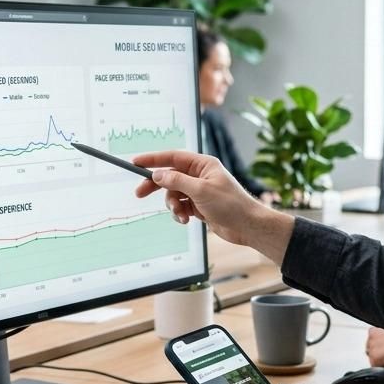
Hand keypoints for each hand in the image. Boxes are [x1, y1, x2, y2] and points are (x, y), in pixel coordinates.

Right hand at [132, 151, 294, 262]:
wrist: (247, 226)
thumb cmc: (230, 205)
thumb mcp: (200, 191)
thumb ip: (176, 181)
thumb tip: (158, 175)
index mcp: (203, 164)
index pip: (173, 157)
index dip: (154, 159)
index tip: (136, 162)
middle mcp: (200, 175)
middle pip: (170, 176)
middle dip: (156, 186)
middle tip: (139, 193)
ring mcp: (199, 191)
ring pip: (174, 194)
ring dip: (173, 205)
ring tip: (180, 214)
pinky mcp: (199, 206)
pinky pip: (181, 206)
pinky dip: (179, 213)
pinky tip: (185, 220)